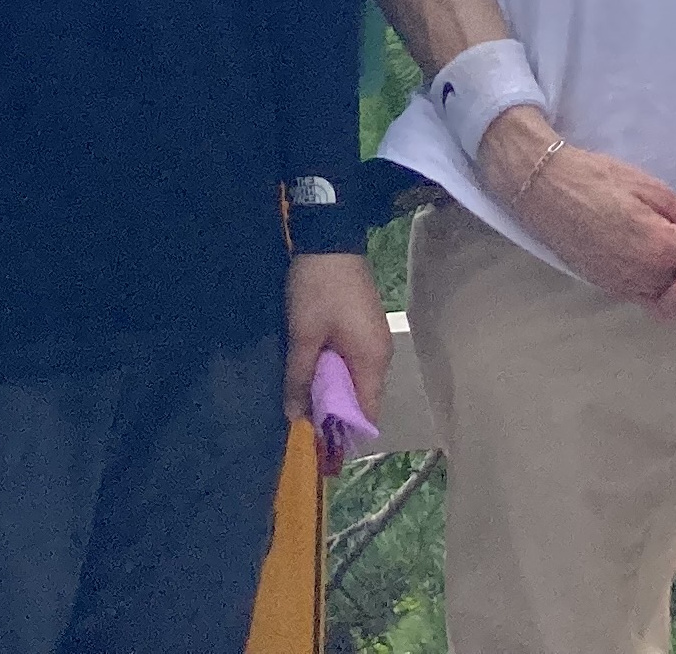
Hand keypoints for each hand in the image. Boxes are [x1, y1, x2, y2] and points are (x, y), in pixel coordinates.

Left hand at [284, 250, 390, 444]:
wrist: (329, 235)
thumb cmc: (318, 288)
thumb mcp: (303, 333)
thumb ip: (300, 376)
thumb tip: (295, 416)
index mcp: (372, 360)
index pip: (366, 413)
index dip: (344, 431)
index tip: (318, 441)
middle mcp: (380, 354)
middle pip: (361, 397)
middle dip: (334, 410)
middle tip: (302, 417)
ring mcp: (374, 338)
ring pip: (355, 378)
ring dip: (332, 388)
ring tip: (303, 394)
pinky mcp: (364, 325)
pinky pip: (353, 360)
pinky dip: (334, 369)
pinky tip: (312, 367)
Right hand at [482, 111, 675, 305]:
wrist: (545, 189)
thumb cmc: (598, 179)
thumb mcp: (650, 187)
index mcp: (662, 247)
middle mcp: (647, 277)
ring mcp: (627, 288)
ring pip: (674, 302)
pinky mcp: (611, 290)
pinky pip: (648, 299)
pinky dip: (663, 289)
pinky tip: (665, 267)